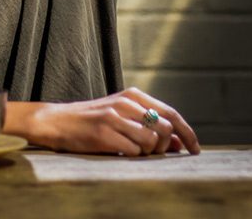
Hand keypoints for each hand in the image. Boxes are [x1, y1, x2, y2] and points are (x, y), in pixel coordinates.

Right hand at [19, 87, 199, 155]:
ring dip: (146, 152)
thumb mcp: (123, 117)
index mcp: (133, 95)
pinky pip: (133, 152)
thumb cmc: (93, 121)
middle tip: (150, 152)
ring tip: (130, 149)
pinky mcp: (104, 133)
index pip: (171, 113)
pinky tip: (117, 151)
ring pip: (150, 141)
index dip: (187, 133)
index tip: (195, 149)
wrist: (57, 121)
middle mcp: (126, 102)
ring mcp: (115, 117)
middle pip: (164, 128)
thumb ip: (150, 126)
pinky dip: (130, 156)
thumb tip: (179, 143)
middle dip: (163, 146)